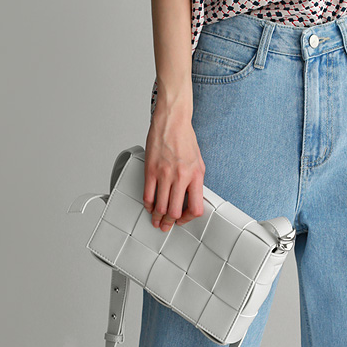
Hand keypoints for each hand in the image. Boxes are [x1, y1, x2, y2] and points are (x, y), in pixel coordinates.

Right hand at [143, 103, 205, 229]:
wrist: (172, 121)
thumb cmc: (185, 139)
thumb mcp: (198, 162)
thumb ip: (195, 182)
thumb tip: (190, 199)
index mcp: (196, 176)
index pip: (195, 208)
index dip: (188, 218)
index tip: (183, 219)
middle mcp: (181, 177)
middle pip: (175, 211)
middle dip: (169, 222)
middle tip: (166, 225)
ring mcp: (164, 174)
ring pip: (160, 206)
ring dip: (157, 216)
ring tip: (156, 219)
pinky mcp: (151, 169)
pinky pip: (148, 194)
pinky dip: (148, 204)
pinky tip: (149, 205)